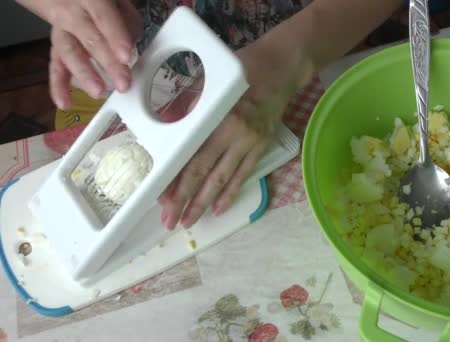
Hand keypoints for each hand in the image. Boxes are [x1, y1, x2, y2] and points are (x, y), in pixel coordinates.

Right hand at [16, 0, 141, 108]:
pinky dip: (58, 86)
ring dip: (84, 75)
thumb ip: (127, 22)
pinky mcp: (56, 48)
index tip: (126, 56)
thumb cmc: (103, 4)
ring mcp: (62, 31)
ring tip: (98, 92)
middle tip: (123, 83)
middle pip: (90, 39)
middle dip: (107, 63)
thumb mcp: (119, 4)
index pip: (104, 18)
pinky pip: (55, 66)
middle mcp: (72, 14)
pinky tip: (64, 103)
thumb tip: (131, 46)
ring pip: (70, 53)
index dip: (115, 37)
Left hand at [157, 36, 311, 229]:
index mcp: (218, 117)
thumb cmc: (241, 69)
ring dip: (205, 203)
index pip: (192, 157)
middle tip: (170, 222)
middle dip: (185, 200)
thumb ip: (188, 108)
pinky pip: (244, 175)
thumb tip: (163, 132)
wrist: (281, 69)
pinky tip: (218, 209)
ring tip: (190, 221)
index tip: (162, 199)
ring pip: (223, 180)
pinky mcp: (262, 147)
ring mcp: (251, 143)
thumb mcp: (209, 82)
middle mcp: (235, 134)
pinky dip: (230, 193)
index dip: (176, 180)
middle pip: (205, 174)